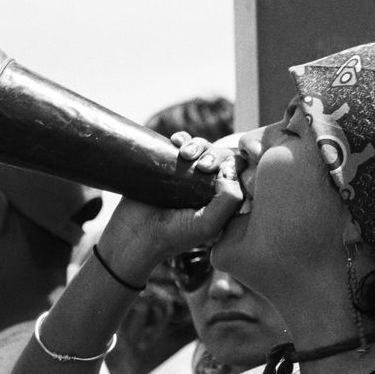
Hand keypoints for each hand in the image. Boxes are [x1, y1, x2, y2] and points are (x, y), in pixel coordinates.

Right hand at [98, 132, 242, 278]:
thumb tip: (230, 169)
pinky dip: (183, 138)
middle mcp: (208, 187)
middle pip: (222, 156)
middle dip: (215, 154)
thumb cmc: (173, 235)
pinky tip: (175, 142)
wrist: (134, 234)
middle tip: (202, 166)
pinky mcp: (169, 166)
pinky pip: (183, 143)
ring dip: (198, 144)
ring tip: (185, 154)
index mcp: (223, 202)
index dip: (234, 165)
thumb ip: (228, 201)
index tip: (219, 171)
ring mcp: (188, 176)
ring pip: (204, 147)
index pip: (239, 174)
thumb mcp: (208, 225)